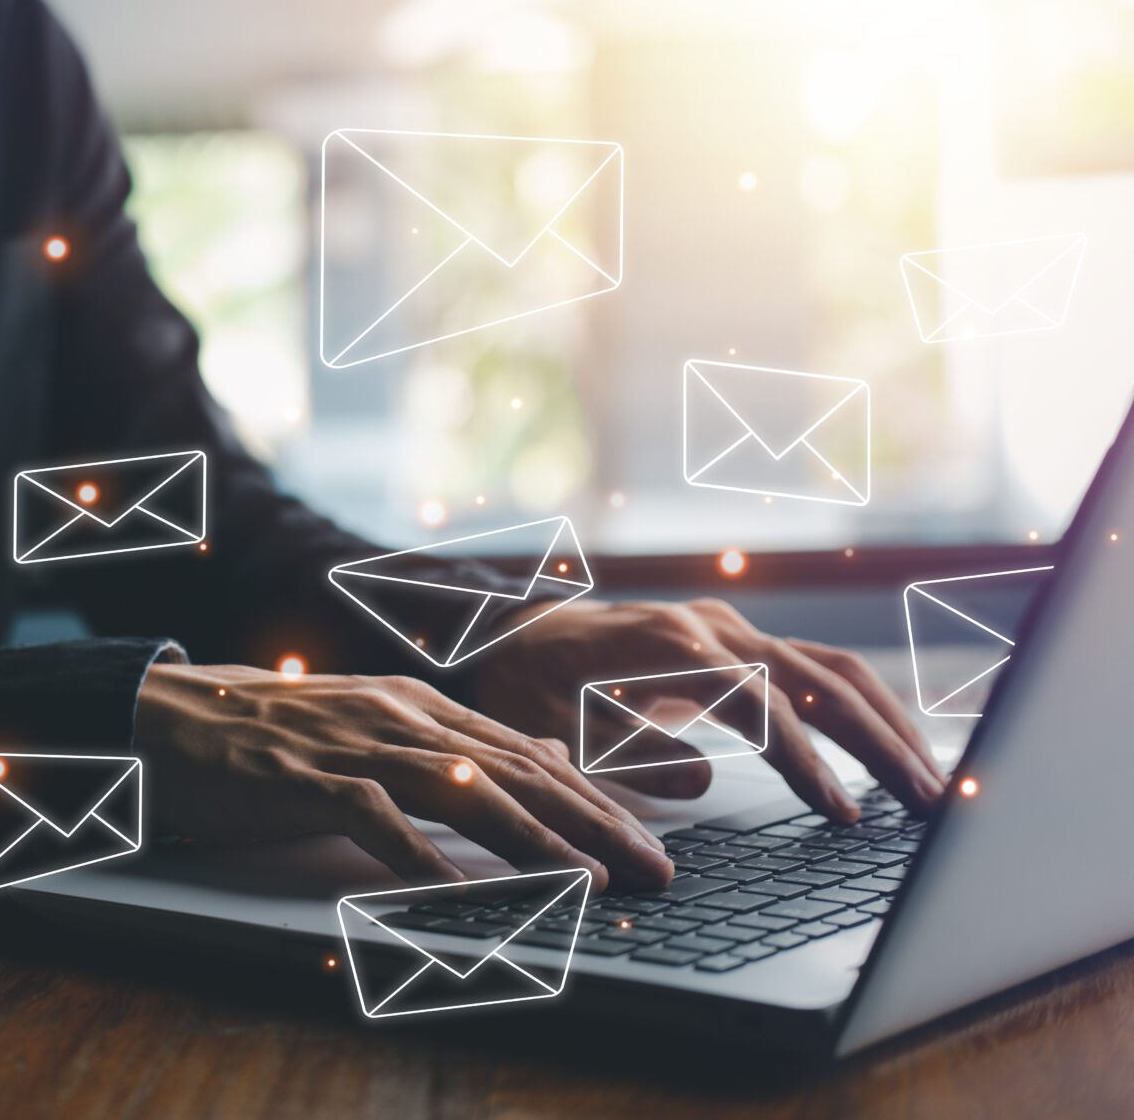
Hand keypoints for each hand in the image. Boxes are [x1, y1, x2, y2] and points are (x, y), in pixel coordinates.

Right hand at [133, 663, 674, 889]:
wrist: (172, 715)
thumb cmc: (275, 735)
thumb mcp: (376, 728)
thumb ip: (454, 744)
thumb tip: (539, 755)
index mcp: (421, 707)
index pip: (529, 754)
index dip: (596, 799)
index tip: (651, 843)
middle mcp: (399, 718)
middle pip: (516, 770)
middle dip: (594, 823)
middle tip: (654, 872)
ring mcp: (352, 745)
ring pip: (461, 789)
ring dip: (532, 839)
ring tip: (587, 880)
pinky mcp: (302, 779)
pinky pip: (371, 817)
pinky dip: (417, 855)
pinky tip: (455, 889)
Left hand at [471, 598, 948, 820]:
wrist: (509, 636)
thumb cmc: (530, 686)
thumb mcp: (564, 726)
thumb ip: (631, 752)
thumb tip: (708, 780)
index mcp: (673, 646)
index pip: (763, 705)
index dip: (807, 761)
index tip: (843, 813)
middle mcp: (713, 627)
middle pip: (819, 680)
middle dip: (879, 742)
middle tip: (930, 803)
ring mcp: (730, 628)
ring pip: (830, 668)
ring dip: (886, 722)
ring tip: (931, 782)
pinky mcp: (737, 640)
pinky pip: (815, 666)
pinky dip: (860, 704)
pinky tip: (893, 743)